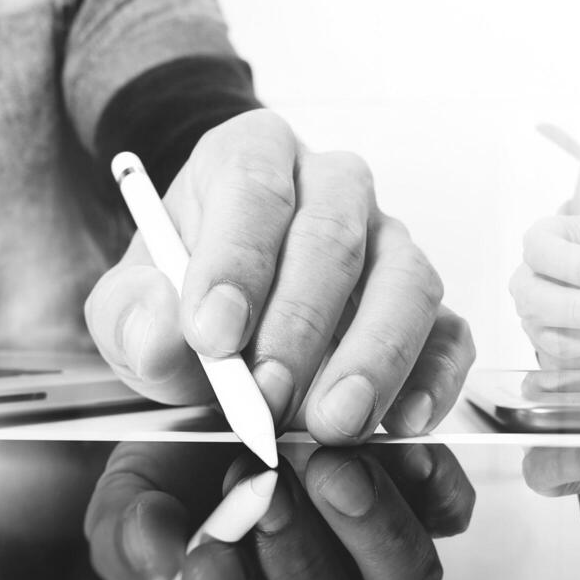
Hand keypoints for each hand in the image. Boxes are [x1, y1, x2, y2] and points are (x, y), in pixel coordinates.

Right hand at [84, 441, 474, 579]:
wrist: (221, 447)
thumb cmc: (172, 493)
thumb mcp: (129, 503)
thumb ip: (128, 532)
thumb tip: (156, 555)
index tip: (208, 549)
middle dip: (296, 554)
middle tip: (265, 484)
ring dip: (363, 521)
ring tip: (322, 457)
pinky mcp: (423, 521)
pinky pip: (446, 517)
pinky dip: (429, 485)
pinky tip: (397, 448)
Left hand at [85, 110, 474, 444]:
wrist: (222, 319)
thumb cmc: (183, 299)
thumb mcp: (130, 308)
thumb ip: (132, 316)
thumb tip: (164, 330)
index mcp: (252, 156)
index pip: (253, 186)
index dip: (236, 261)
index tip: (214, 336)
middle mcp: (332, 187)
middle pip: (334, 236)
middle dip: (301, 326)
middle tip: (268, 399)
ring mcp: (389, 242)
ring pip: (406, 279)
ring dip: (373, 356)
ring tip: (334, 422)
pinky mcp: (426, 304)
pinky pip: (449, 333)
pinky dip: (433, 379)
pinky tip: (401, 423)